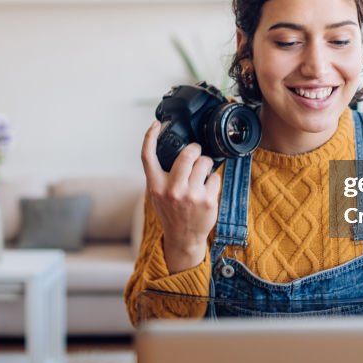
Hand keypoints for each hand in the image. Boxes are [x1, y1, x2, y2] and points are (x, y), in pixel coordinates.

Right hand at [140, 121, 219, 272]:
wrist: (183, 237)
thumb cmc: (171, 212)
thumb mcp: (157, 194)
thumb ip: (159, 174)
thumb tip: (168, 147)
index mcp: (155, 185)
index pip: (148, 156)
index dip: (150, 136)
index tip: (156, 124)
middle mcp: (172, 190)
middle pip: (186, 154)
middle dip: (195, 149)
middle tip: (196, 151)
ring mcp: (190, 195)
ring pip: (204, 163)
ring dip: (206, 163)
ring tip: (203, 172)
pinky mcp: (207, 200)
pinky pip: (215, 177)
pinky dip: (213, 179)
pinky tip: (207, 188)